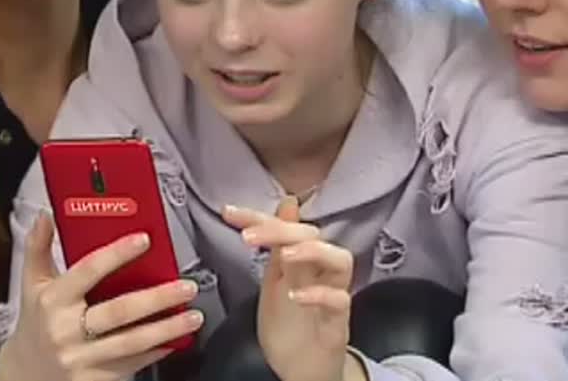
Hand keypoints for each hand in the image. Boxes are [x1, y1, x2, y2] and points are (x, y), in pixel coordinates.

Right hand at [0, 213, 203, 380]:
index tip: (143, 240)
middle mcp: (66, 330)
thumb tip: (44, 216)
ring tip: (193, 316)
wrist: (25, 375)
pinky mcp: (93, 380)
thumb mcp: (31, 285)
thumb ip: (38, 248)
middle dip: (157, 299)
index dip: (116, 254)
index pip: (87, 271)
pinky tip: (175, 341)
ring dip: (166, 329)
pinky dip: (156, 352)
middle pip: (118, 311)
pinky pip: (131, 365)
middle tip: (186, 286)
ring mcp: (81, 358)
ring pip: (131, 342)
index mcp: (53, 300)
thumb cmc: (37, 323)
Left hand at [223, 198, 364, 380]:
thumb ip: (277, 245)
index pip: (285, 228)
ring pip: (340, 260)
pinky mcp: (338, 323)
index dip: (258, 216)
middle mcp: (320, 272)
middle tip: (250, 236)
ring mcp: (333, 295)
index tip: (228, 211)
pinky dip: (319, 295)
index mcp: (301, 260)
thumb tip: (285, 203)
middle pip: (314, 236)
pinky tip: (296, 296)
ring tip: (285, 255)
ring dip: (311, 252)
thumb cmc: (290, 325)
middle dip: (281, 229)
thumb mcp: (276, 280)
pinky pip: (339, 301)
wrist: (302, 369)